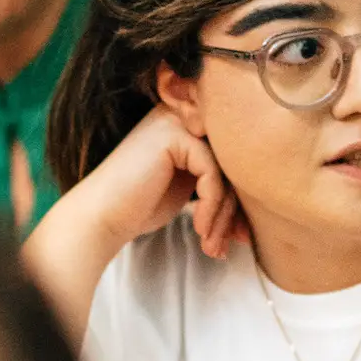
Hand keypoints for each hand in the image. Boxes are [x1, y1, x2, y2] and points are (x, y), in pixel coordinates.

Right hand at [66, 107, 247, 260]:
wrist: (101, 216)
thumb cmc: (139, 206)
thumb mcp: (187, 186)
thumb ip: (217, 179)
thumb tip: (260, 198)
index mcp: (186, 122)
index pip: (230, 155)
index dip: (237, 197)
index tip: (236, 234)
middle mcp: (182, 114)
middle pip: (231, 160)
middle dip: (234, 208)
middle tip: (231, 243)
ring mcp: (176, 121)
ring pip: (225, 169)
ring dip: (222, 215)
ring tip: (213, 246)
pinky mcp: (173, 136)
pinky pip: (212, 173)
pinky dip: (211, 207)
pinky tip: (199, 230)